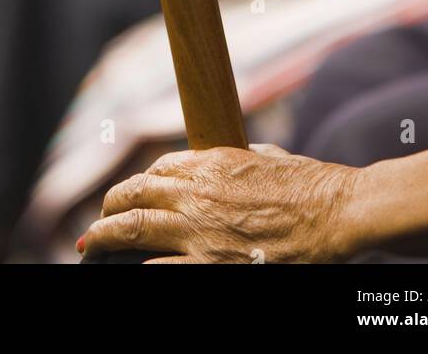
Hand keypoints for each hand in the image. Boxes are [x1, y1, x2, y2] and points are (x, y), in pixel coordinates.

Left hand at [78, 144, 361, 264]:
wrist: (336, 211)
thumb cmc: (311, 183)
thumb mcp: (268, 157)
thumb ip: (243, 159)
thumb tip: (238, 157)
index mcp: (212, 163)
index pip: (156, 172)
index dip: (137, 186)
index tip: (129, 199)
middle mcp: (198, 192)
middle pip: (133, 195)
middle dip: (109, 210)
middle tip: (96, 225)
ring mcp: (202, 231)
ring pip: (133, 228)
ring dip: (105, 238)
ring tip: (90, 248)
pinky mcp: (214, 264)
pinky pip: (161, 268)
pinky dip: (140, 267)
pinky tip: (130, 270)